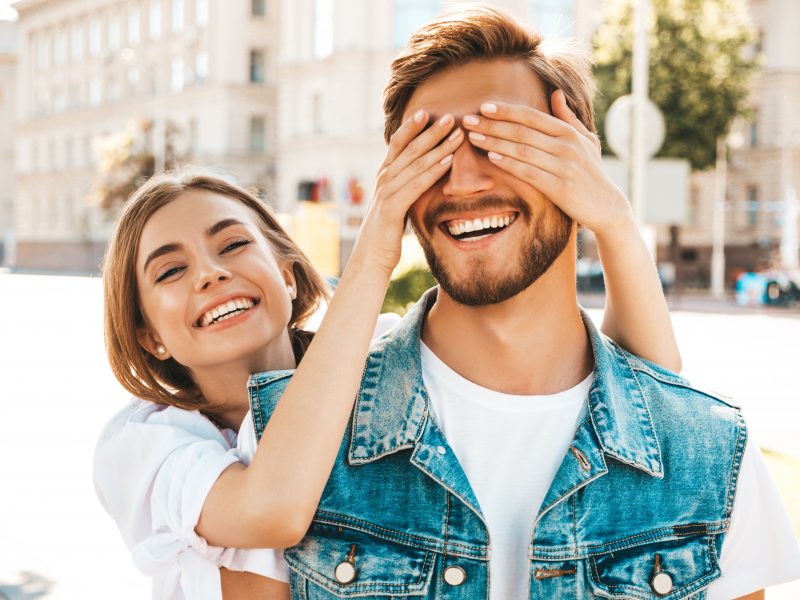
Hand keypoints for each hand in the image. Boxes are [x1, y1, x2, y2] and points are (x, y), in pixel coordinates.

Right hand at [355, 109, 463, 273]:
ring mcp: (386, 192)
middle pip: (409, 149)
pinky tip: (448, 162)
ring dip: (438, 147)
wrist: (370, 258)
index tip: (429, 111)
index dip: (412, 127)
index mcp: (385, 175)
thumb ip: (405, 187)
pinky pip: (416, 185)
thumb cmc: (387, 232)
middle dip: (431, 131)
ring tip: (456, 134)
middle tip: (451, 115)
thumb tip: (422, 175)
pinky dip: (433, 172)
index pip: (398, 144)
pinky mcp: (392, 208)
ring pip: (415, 164)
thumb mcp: (396, 204)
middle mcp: (384, 179)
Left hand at [461, 90, 633, 237]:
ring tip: (473, 137)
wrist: (606, 205)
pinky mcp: (559, 187)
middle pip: (522, 131)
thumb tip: (555, 93)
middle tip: (468, 121)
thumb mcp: (586, 141)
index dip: (506, 111)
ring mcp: (563, 166)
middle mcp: (566, 146)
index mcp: (569, 132)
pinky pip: (529, 172)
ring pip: (522, 150)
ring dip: (495, 143)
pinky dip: (510, 163)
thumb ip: (568, 118)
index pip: (532, 116)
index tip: (484, 107)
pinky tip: (491, 158)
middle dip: (492, 125)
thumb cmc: (591, 172)